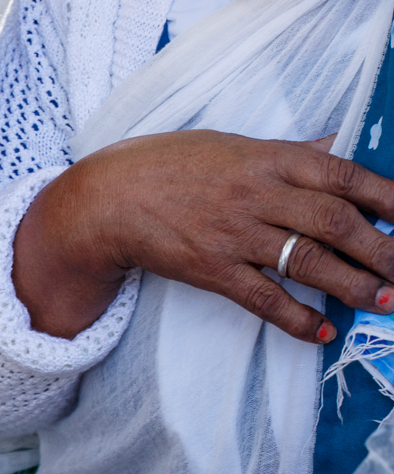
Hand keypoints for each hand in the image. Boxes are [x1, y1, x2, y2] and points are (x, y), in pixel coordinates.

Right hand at [14, 131, 393, 343]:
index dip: (388, 197)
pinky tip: (323, 331)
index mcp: (266, 158)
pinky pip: (264, 298)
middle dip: (383, 250)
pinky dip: (297, 318)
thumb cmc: (169, 166)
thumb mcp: (231, 145)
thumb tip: (339, 142)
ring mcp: (233, 234)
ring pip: (308, 262)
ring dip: (353, 285)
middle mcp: (255, 194)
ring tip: (384, 302)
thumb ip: (290, 151)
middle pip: (335, 222)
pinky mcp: (211, 269)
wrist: (107, 198)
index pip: (342, 174)